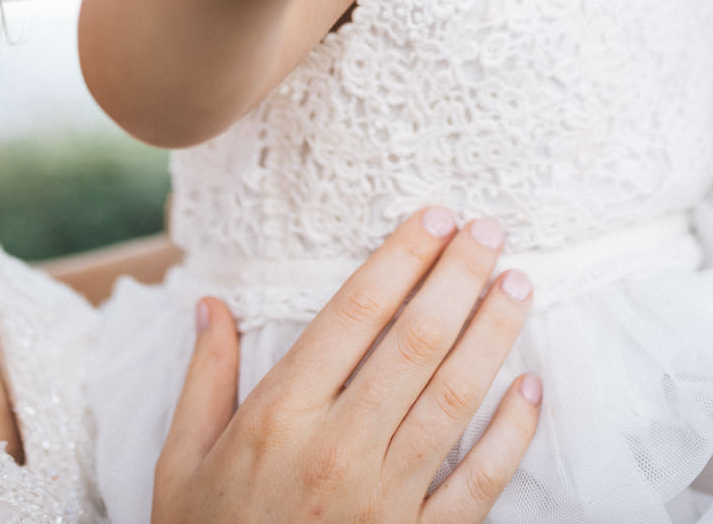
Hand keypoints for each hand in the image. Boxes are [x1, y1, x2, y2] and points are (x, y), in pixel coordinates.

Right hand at [150, 208, 541, 523]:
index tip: (436, 218)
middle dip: (459, 277)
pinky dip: (511, 435)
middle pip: (416, 342)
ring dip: (493, 334)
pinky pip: (478, 484)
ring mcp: (384, 500)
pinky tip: (530, 388)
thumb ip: (204, 380)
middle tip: (490, 231)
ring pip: (455, 398)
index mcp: (280, 418)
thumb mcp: (182, 463)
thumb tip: (211, 304)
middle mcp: (337, 449)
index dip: (401, 259)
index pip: (356, 314)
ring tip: (517, 284)